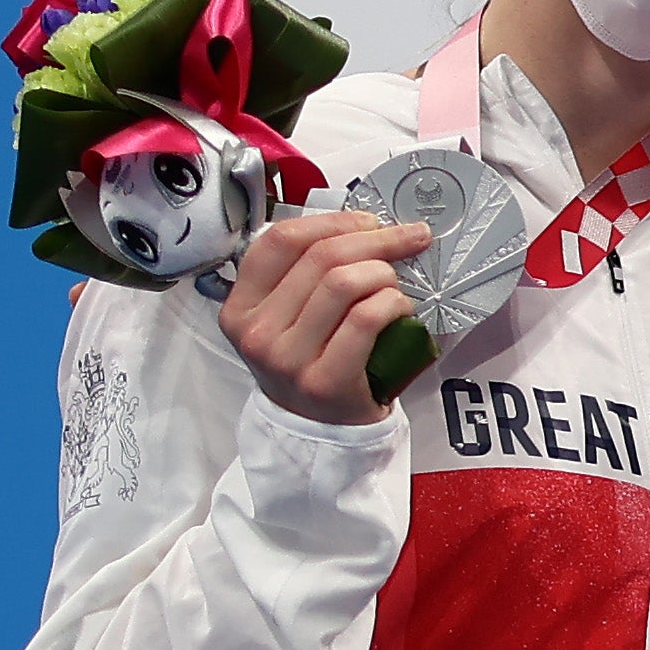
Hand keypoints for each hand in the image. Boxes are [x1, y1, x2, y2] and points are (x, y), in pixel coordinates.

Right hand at [218, 210, 433, 426]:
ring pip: (345, 283)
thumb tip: (361, 224)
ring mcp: (288, 359)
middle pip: (322, 257)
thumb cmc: (310, 360)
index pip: (281, 240)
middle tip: (408, 239)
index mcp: (241, 306)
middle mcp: (257, 331)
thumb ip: (304, 272)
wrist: (317, 429)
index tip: (369, 220)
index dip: (333, 221)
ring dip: (384, 273)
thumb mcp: (287, 316)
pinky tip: (400, 308)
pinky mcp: (325, 380)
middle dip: (376, 239)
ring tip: (394, 285)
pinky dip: (392, 303)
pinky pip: (365, 319)